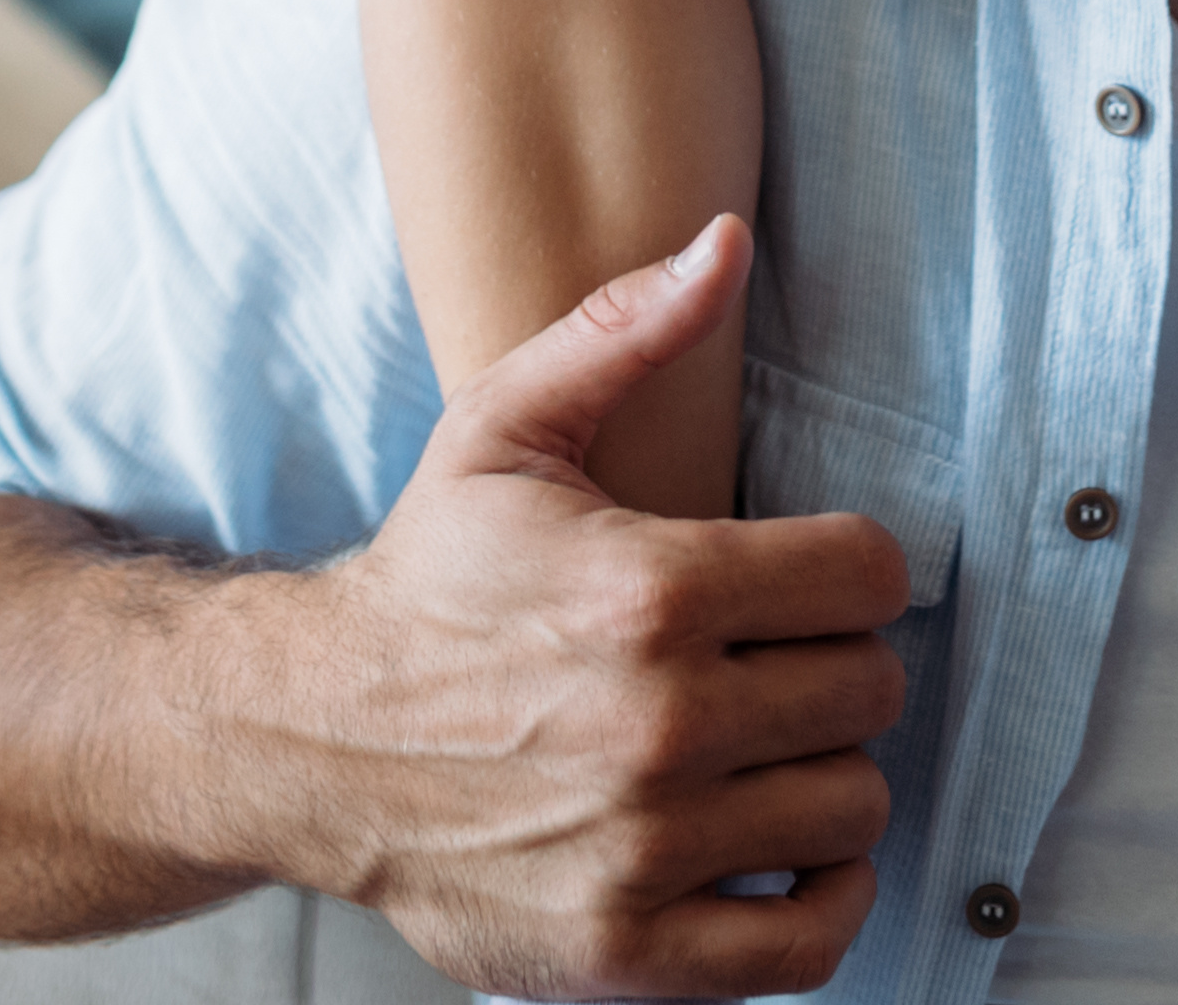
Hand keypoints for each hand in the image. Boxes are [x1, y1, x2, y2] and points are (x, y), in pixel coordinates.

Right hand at [278, 219, 905, 995]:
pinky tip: (781, 844)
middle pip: (870, 690)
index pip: (869, 577)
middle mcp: (658, 724)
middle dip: (832, 663)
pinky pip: (810, 942)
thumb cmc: (425, 583)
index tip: (801, 578)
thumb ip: (623, 330)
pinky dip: (824, 898)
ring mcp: (646, 847)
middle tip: (771, 658)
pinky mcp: (629, 949)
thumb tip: (725, 244)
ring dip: (823, 773)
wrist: (308, 742)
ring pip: (852, 805)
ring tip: (762, 746)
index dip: (848, 567)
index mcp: (647, 589)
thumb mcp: (504, 430)